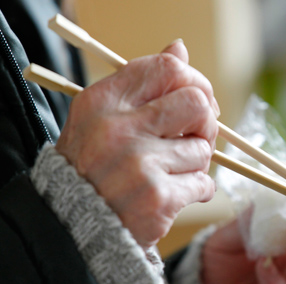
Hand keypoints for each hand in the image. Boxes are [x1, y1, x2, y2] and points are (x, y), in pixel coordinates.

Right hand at [55, 40, 218, 247]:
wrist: (73, 228)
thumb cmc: (94, 168)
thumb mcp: (102, 118)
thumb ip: (141, 84)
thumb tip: (179, 48)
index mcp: (104, 102)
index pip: (168, 68)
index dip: (194, 81)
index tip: (199, 100)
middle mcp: (120, 129)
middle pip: (197, 103)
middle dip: (206, 123)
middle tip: (196, 138)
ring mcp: (140, 163)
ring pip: (203, 149)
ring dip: (196, 164)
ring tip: (171, 175)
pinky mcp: (158, 197)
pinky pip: (204, 184)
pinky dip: (197, 191)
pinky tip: (175, 196)